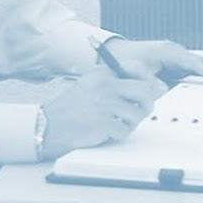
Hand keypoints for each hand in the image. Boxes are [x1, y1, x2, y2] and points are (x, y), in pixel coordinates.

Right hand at [37, 68, 158, 159]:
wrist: (46, 126)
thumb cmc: (73, 108)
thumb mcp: (92, 85)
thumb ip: (119, 84)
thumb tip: (156, 88)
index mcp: (102, 73)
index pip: (137, 68)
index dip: (150, 80)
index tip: (153, 91)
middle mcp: (104, 85)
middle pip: (145, 91)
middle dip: (147, 104)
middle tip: (139, 112)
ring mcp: (103, 104)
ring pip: (138, 113)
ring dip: (132, 122)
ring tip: (118, 123)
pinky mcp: (102, 123)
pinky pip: (126, 130)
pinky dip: (120, 134)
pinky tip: (108, 132)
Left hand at [100, 38, 202, 87]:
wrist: (116, 54)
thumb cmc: (123, 60)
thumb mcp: (132, 70)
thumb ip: (146, 79)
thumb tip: (162, 89)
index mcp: (169, 52)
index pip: (196, 63)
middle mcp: (177, 54)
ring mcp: (179, 59)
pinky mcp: (178, 67)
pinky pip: (200, 72)